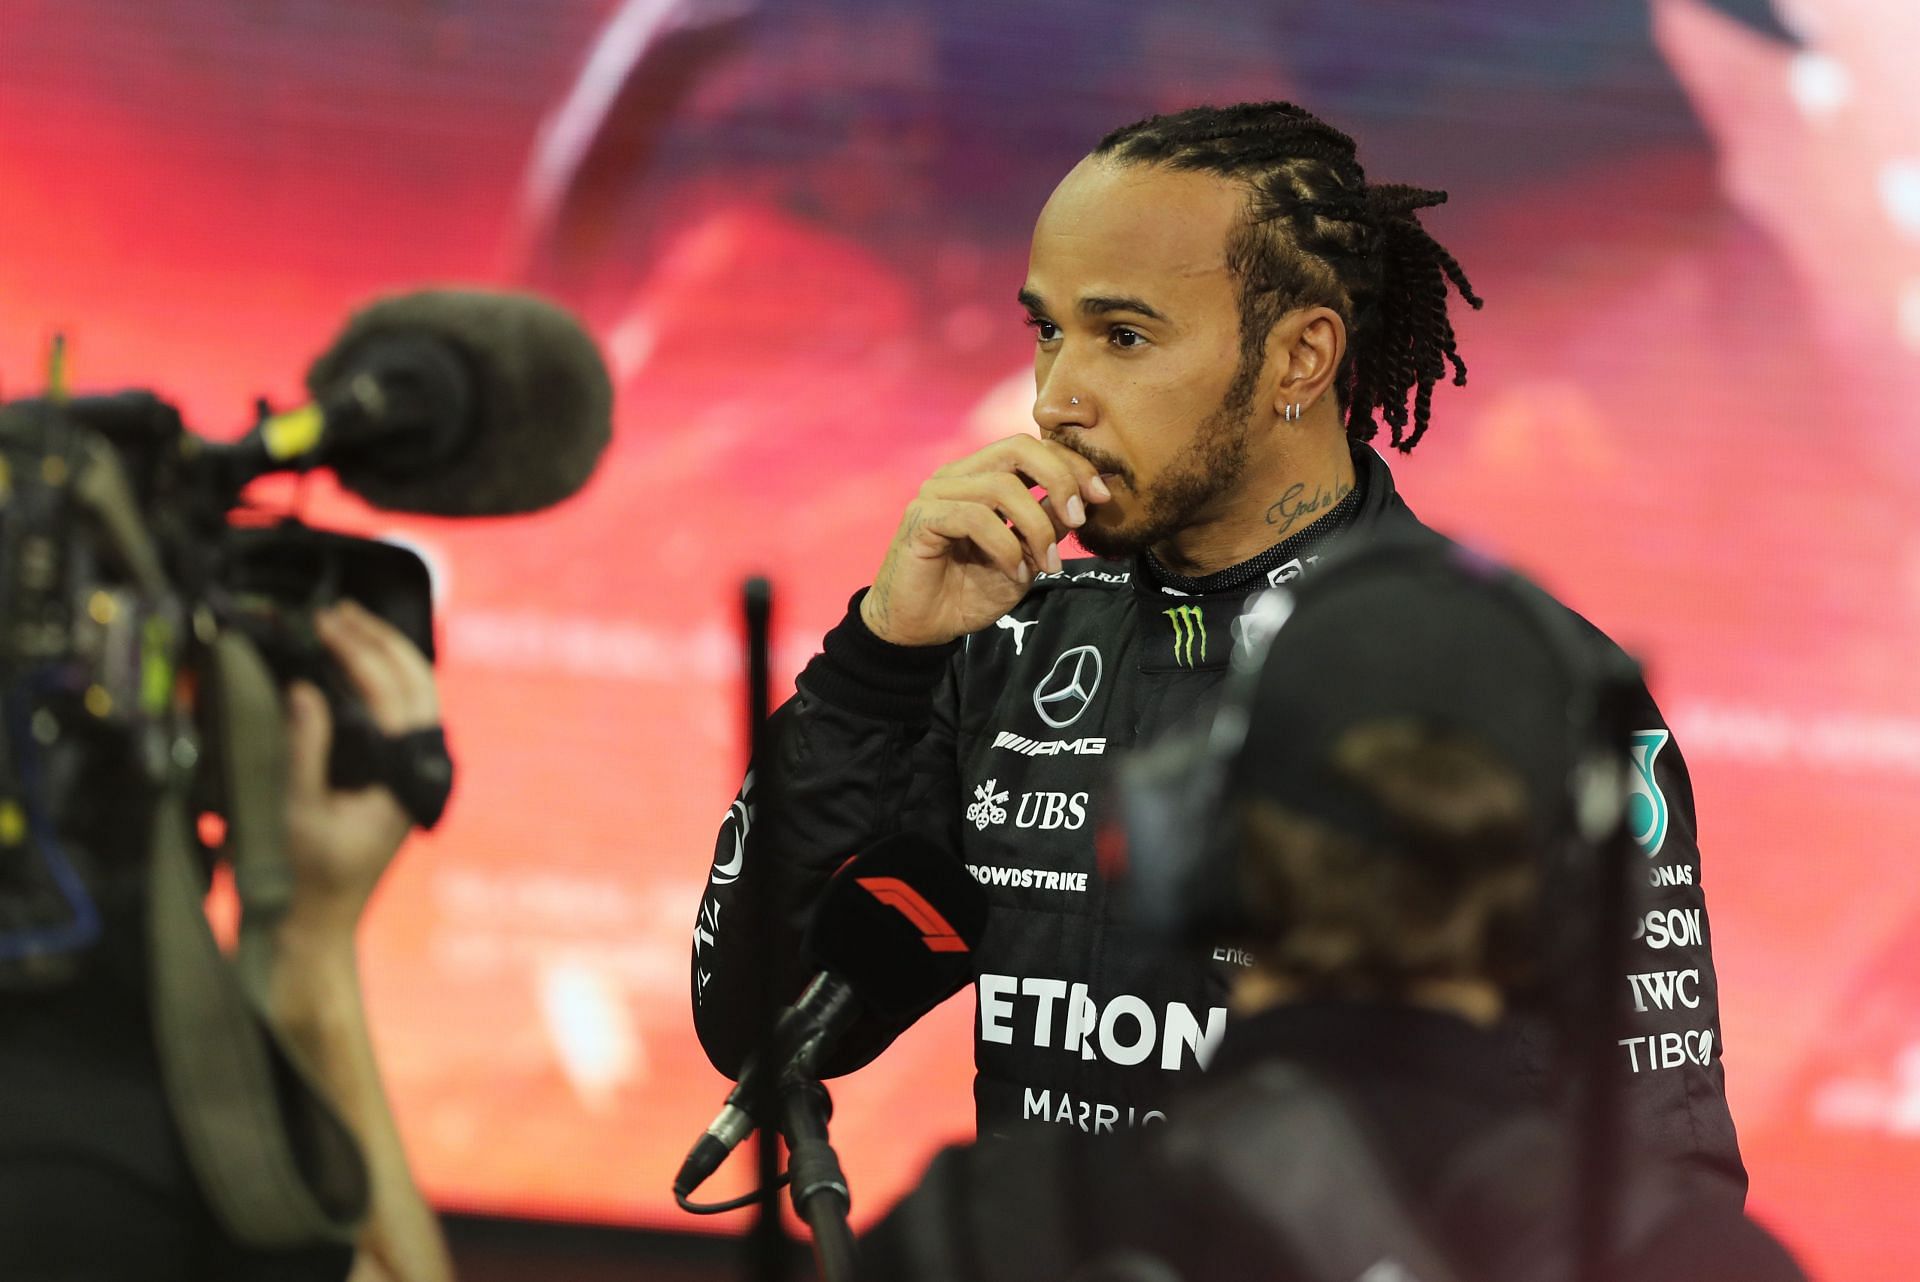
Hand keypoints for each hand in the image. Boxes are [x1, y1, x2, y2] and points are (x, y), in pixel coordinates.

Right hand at [282, 600, 440, 937]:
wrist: (322, 919)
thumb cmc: (309, 873)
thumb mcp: (298, 809)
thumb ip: (305, 747)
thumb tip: (306, 689)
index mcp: (406, 775)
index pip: (391, 695)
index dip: (358, 652)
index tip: (325, 624)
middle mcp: (423, 768)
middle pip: (418, 683)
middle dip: (381, 640)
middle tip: (341, 612)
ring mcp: (418, 770)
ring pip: (418, 694)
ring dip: (387, 654)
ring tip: (349, 624)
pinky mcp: (403, 774)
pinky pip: (406, 713)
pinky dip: (386, 680)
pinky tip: (359, 663)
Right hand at [860, 435, 1111, 645]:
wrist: (923, 628)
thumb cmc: (970, 591)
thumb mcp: (1025, 556)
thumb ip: (1048, 523)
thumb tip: (1084, 495)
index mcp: (982, 476)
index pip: (1032, 448)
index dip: (1071, 465)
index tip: (1101, 495)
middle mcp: (958, 476)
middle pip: (1018, 448)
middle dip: (1059, 479)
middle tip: (1077, 519)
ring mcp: (936, 494)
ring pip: (1001, 487)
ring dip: (1036, 528)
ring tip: (1046, 565)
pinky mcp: (921, 519)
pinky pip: (975, 518)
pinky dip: (1005, 546)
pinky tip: (1015, 572)